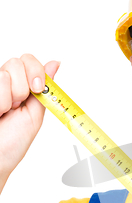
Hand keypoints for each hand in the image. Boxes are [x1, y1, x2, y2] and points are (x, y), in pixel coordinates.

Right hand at [0, 54, 59, 182]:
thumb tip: (55, 63)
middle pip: (17, 62)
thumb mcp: (35, 114)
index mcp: (19, 86)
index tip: (37, 89)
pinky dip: (1, 102)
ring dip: (10, 98)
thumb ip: (44, 88)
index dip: (36, 72)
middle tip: (17, 106)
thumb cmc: (12, 142)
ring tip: (4, 112)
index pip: (28, 60)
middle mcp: (2, 82)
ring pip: (6, 73)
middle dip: (23, 87)